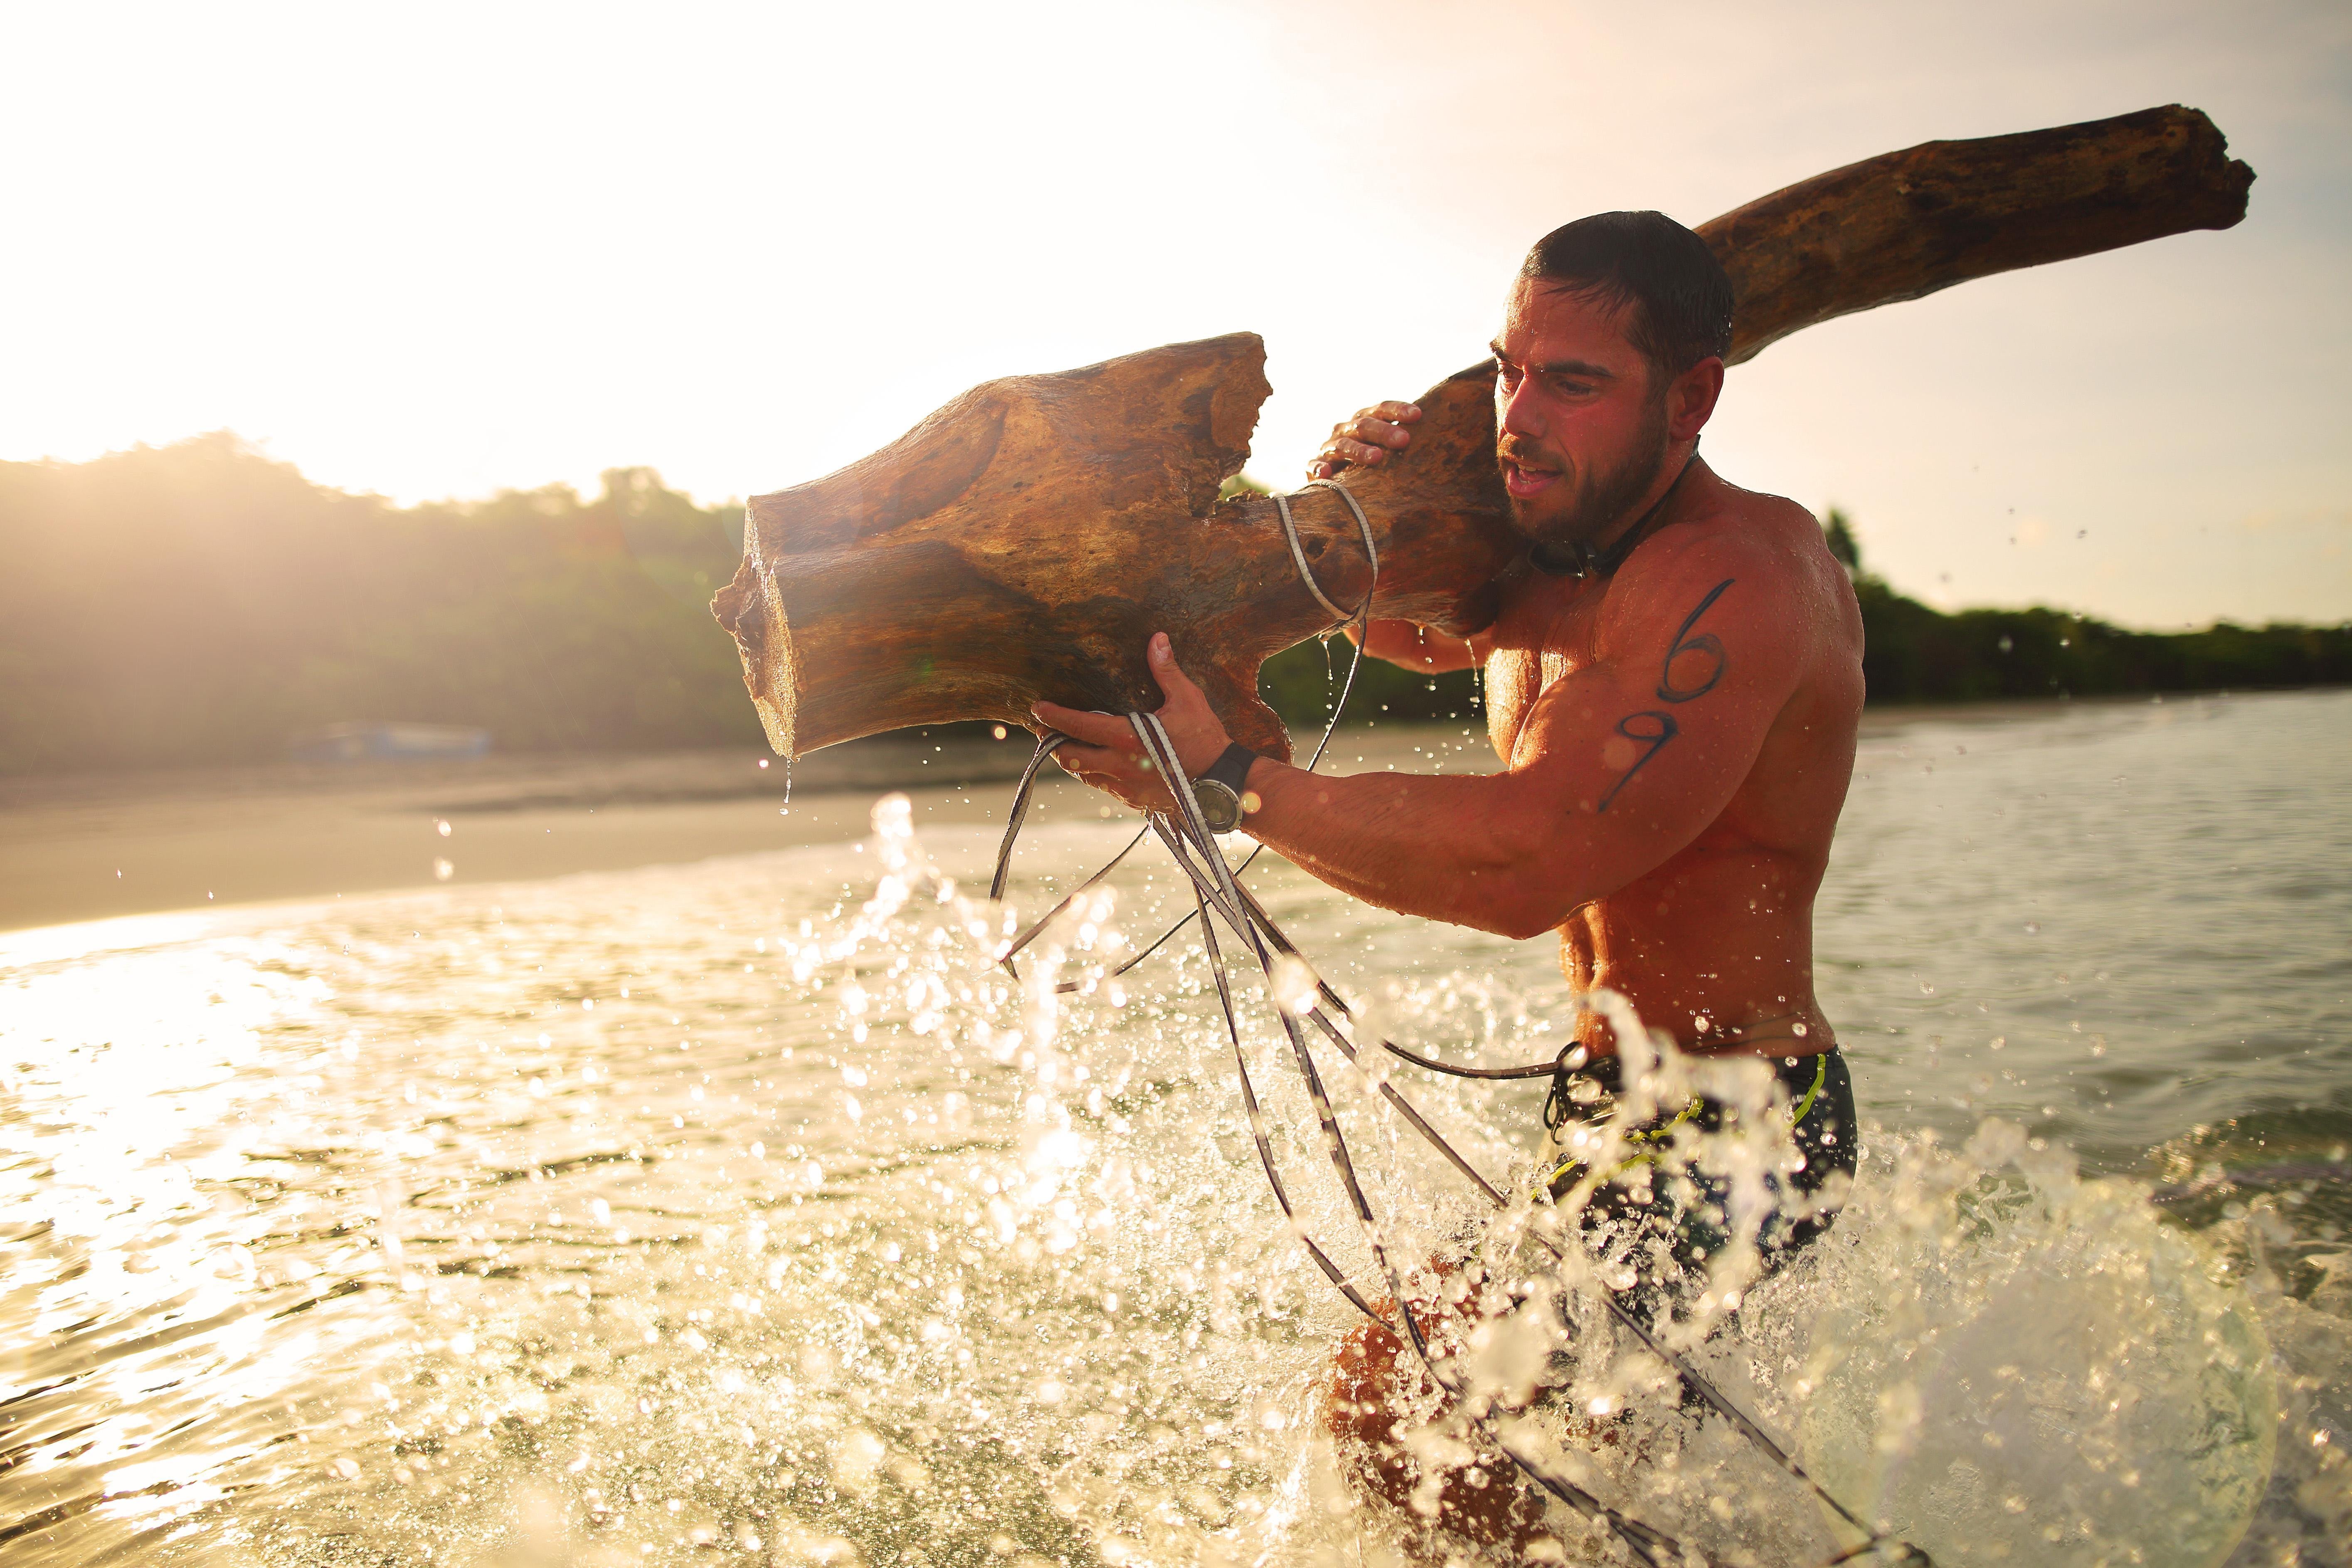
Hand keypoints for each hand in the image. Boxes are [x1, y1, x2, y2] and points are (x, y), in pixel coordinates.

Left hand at [1031, 633, 1231, 813]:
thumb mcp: (1187, 700)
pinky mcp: (1134, 801)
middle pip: (1070, 757)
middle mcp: (1119, 765)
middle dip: (1054, 743)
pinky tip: (1098, 764)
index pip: (1078, 726)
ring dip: (1073, 761)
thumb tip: (1157, 638)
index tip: (1037, 708)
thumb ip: (1166, 671)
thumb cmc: (1205, 739)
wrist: (1221, 783)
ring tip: (1068, 746)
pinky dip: (1094, 775)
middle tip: (1045, 731)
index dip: (1053, 716)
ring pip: (1084, 775)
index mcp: (1127, 738)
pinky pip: (1104, 788)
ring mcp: (1125, 787)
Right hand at [1307, 400, 1419, 479]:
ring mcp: (1329, 448)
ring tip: (1376, 458)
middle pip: (1365, 425)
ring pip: (1343, 445)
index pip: (1381, 408)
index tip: (1418, 415)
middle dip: (1385, 431)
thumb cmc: (1371, 461)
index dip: (1398, 409)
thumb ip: (1404, 439)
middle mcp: (1346, 429)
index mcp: (1365, 420)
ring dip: (1360, 451)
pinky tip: (1327, 474)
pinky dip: (1320, 468)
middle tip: (1404, 441)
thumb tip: (1445, 432)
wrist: (1332, 477)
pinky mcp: (1315, 467)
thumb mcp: (1387, 447)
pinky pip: (1315, 466)